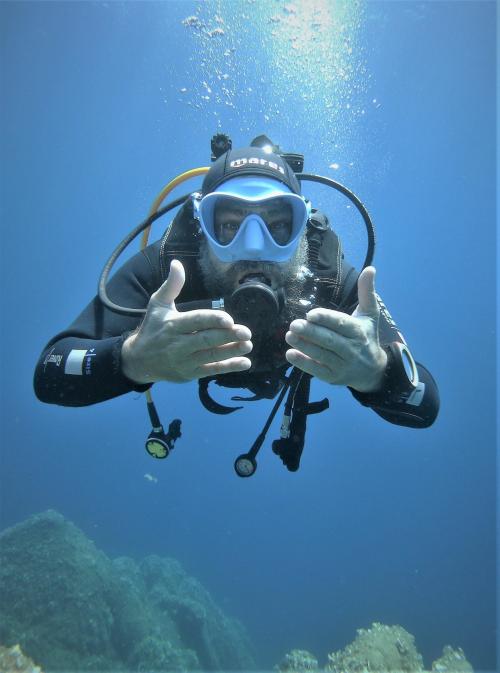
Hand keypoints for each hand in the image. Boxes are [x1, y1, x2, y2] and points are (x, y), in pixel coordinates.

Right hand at [121, 259, 251, 383]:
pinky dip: (229, 367)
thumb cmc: (153, 328)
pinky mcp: (190, 373)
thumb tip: (177, 264)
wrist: (139, 361)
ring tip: (248, 345)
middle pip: (205, 340)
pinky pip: (211, 370)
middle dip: (227, 336)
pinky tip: (245, 363)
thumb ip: (171, 286)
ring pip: (210, 356)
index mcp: (173, 324)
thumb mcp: (158, 305)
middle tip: (246, 332)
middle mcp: (178, 344)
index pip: (195, 321)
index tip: (229, 319)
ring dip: (231, 351)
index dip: (212, 320)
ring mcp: (185, 361)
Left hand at [285, 266, 387, 391]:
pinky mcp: (333, 377)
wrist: (373, 371)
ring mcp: (342, 365)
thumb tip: (370, 268)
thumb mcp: (370, 315)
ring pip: (322, 355)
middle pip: (330, 341)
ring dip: (304, 346)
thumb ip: (367, 292)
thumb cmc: (366, 336)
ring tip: (289, 335)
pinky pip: (317, 370)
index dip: (326, 319)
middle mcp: (352, 349)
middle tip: (294, 324)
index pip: (342, 325)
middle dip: (311, 333)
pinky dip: (303, 363)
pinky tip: (290, 354)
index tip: (311, 314)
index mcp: (359, 332)